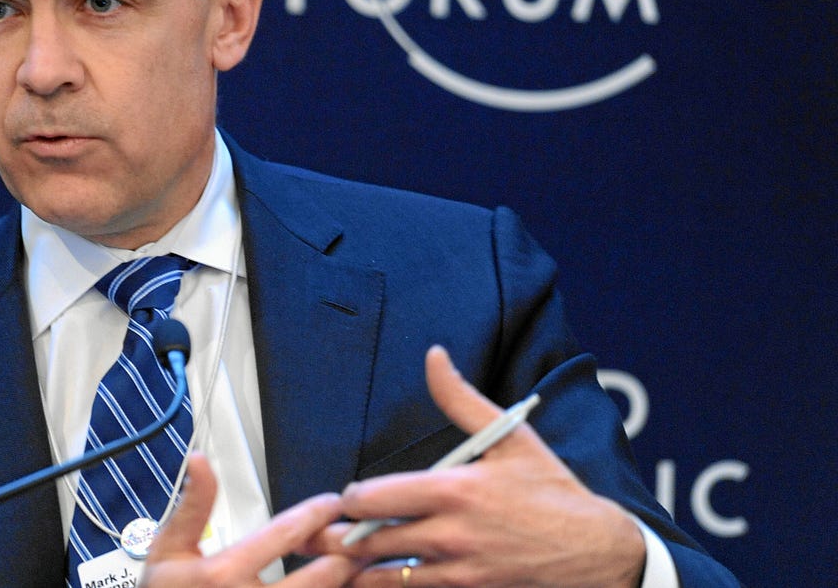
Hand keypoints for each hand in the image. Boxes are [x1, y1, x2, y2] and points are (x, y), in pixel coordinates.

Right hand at [140, 452, 366, 586]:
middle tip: (362, 539)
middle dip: (345, 557)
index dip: (314, 516)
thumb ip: (192, 506)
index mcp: (222, 573)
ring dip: (342, 584)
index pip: (282, 536)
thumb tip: (201, 461)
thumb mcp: (168, 549)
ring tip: (357, 566)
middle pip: (317, 580)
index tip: (333, 504)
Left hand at [310, 346, 644, 587]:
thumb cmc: (552, 493)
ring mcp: (459, 569)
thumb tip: (434, 357)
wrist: (598, 551)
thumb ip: (461, 398)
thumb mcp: (510, 438)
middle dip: (342, 534)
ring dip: (359, 567)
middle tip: (324, 530)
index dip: (351, 499)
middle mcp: (451, 533)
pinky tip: (377, 579)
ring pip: (386, 575)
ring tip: (337, 560)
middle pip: (371, 539)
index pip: (375, 497)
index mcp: (455, 490)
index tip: (347, 497)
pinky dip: (391, 586)